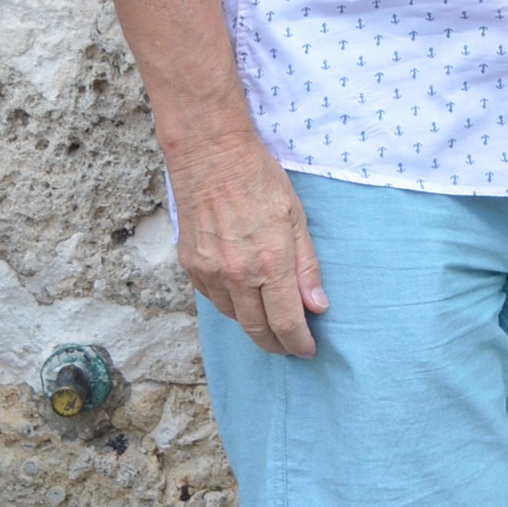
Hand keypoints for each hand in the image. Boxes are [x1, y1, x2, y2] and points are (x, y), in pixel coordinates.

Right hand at [170, 132, 327, 357]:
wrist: (211, 156)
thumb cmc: (259, 179)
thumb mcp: (296, 217)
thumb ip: (306, 266)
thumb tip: (317, 305)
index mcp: (269, 261)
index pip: (286, 321)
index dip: (298, 343)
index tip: (307, 349)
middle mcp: (236, 274)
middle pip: (257, 329)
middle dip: (276, 344)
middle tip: (290, 347)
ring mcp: (209, 272)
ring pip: (234, 317)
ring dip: (253, 325)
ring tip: (270, 322)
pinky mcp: (190, 266)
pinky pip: (213, 299)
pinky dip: (231, 305)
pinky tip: (243, 298)